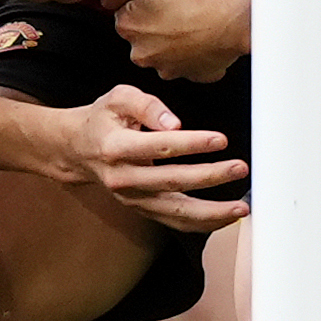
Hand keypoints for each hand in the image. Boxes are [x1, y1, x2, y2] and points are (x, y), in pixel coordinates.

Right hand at [57, 85, 246, 230]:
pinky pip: (175, 222)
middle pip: (171, 182)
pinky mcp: (142, 210)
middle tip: (239, 167)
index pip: (159, 146)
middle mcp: (123, 178)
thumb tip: (175, 123)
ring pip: (175, 212)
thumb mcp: (118, 97)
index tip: (220, 139)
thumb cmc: (103, 119)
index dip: (191, 143)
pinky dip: (204, 223)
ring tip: (241, 208)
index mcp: (115, 147)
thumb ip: (147, 105)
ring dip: (212, 213)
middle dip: (209, 176)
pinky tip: (227, 217)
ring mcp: (132, 199)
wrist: (78, 150)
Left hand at [112, 0, 252, 82]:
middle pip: (144, 38)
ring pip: (167, 53)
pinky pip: (191, 63)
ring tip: (192, 22)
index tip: (156, 1)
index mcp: (130, 29)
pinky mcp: (194, 75)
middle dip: (156, 26)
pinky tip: (203, 37)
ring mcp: (170, 68)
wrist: (232, 13)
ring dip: (175, 41)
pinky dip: (196, 53)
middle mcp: (145, 55)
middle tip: (177, 9)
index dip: (142, 5)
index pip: (124, 17)